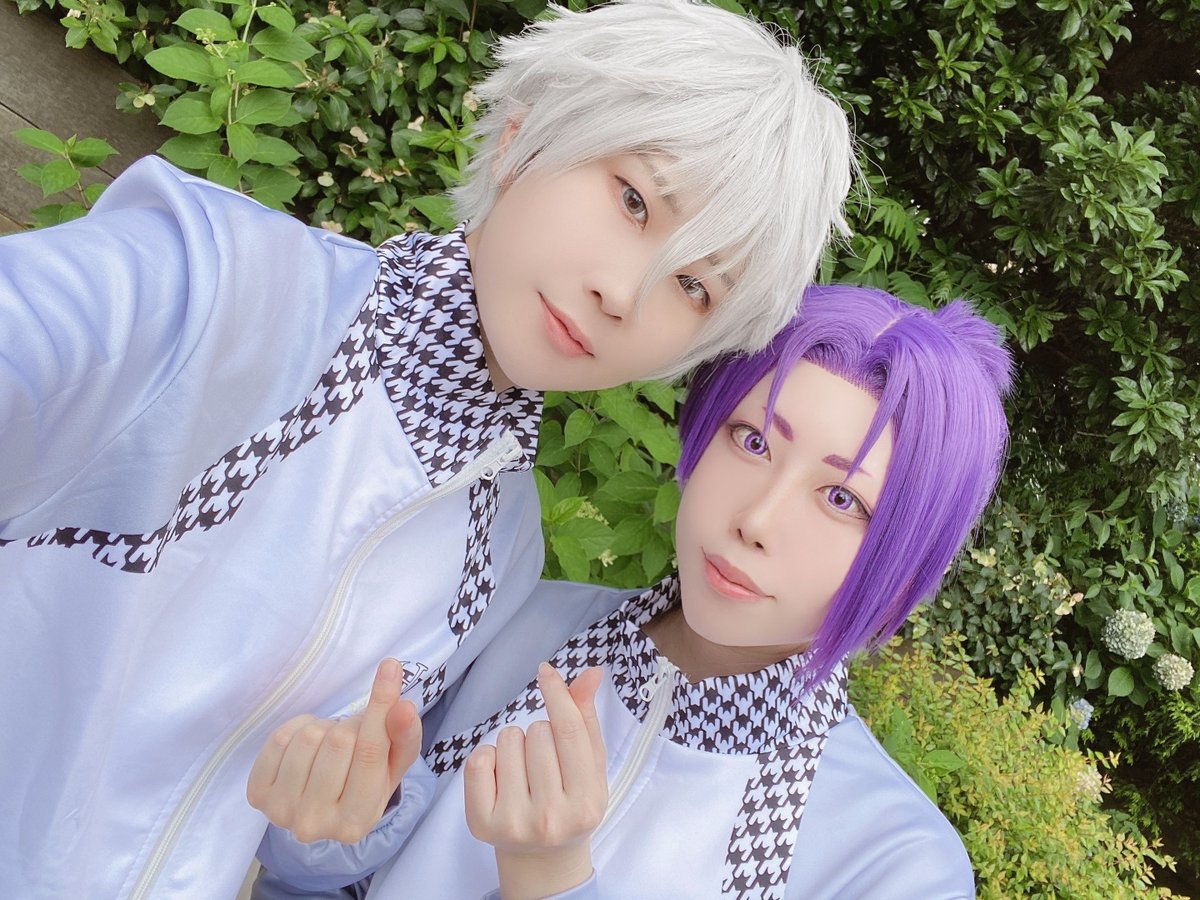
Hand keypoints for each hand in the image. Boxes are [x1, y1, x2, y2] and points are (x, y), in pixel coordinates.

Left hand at [246, 658, 420, 843]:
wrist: (325, 807)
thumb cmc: (366, 780)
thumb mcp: (394, 764)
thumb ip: (404, 736)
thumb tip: (403, 707)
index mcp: (358, 820)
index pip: (371, 752)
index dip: (381, 705)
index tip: (390, 666)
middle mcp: (317, 823)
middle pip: (340, 741)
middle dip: (352, 725)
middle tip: (354, 735)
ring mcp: (282, 811)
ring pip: (309, 736)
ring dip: (325, 728)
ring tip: (331, 745)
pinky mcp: (258, 794)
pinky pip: (281, 737)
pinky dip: (299, 728)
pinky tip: (308, 746)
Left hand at [464, 663, 606, 899]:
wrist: (542, 858)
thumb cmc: (570, 803)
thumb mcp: (589, 767)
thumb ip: (587, 719)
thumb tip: (590, 672)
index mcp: (587, 801)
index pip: (569, 732)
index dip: (557, 694)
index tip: (545, 671)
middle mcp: (551, 817)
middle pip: (538, 732)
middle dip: (539, 733)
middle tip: (544, 761)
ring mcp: (514, 822)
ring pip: (507, 740)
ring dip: (515, 744)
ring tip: (524, 770)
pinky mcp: (481, 823)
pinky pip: (478, 759)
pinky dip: (488, 757)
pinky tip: (500, 776)